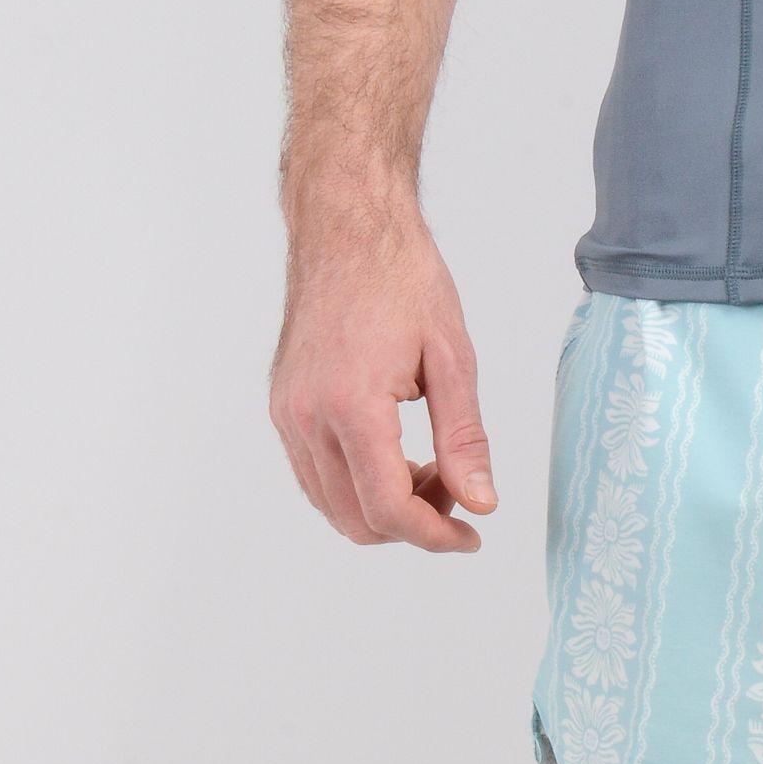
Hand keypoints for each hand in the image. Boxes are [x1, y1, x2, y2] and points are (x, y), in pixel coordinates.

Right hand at [270, 207, 497, 552]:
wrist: (347, 229)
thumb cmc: (404, 279)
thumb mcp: (453, 356)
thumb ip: (464, 437)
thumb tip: (479, 503)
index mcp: (352, 406)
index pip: (388, 508)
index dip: (435, 535)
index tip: (473, 535)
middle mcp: (307, 419)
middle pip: (355, 519)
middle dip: (413, 523)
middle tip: (458, 490)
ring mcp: (288, 415)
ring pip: (332, 505)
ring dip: (384, 508)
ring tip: (432, 468)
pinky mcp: (283, 407)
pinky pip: (316, 475)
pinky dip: (357, 485)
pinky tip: (396, 455)